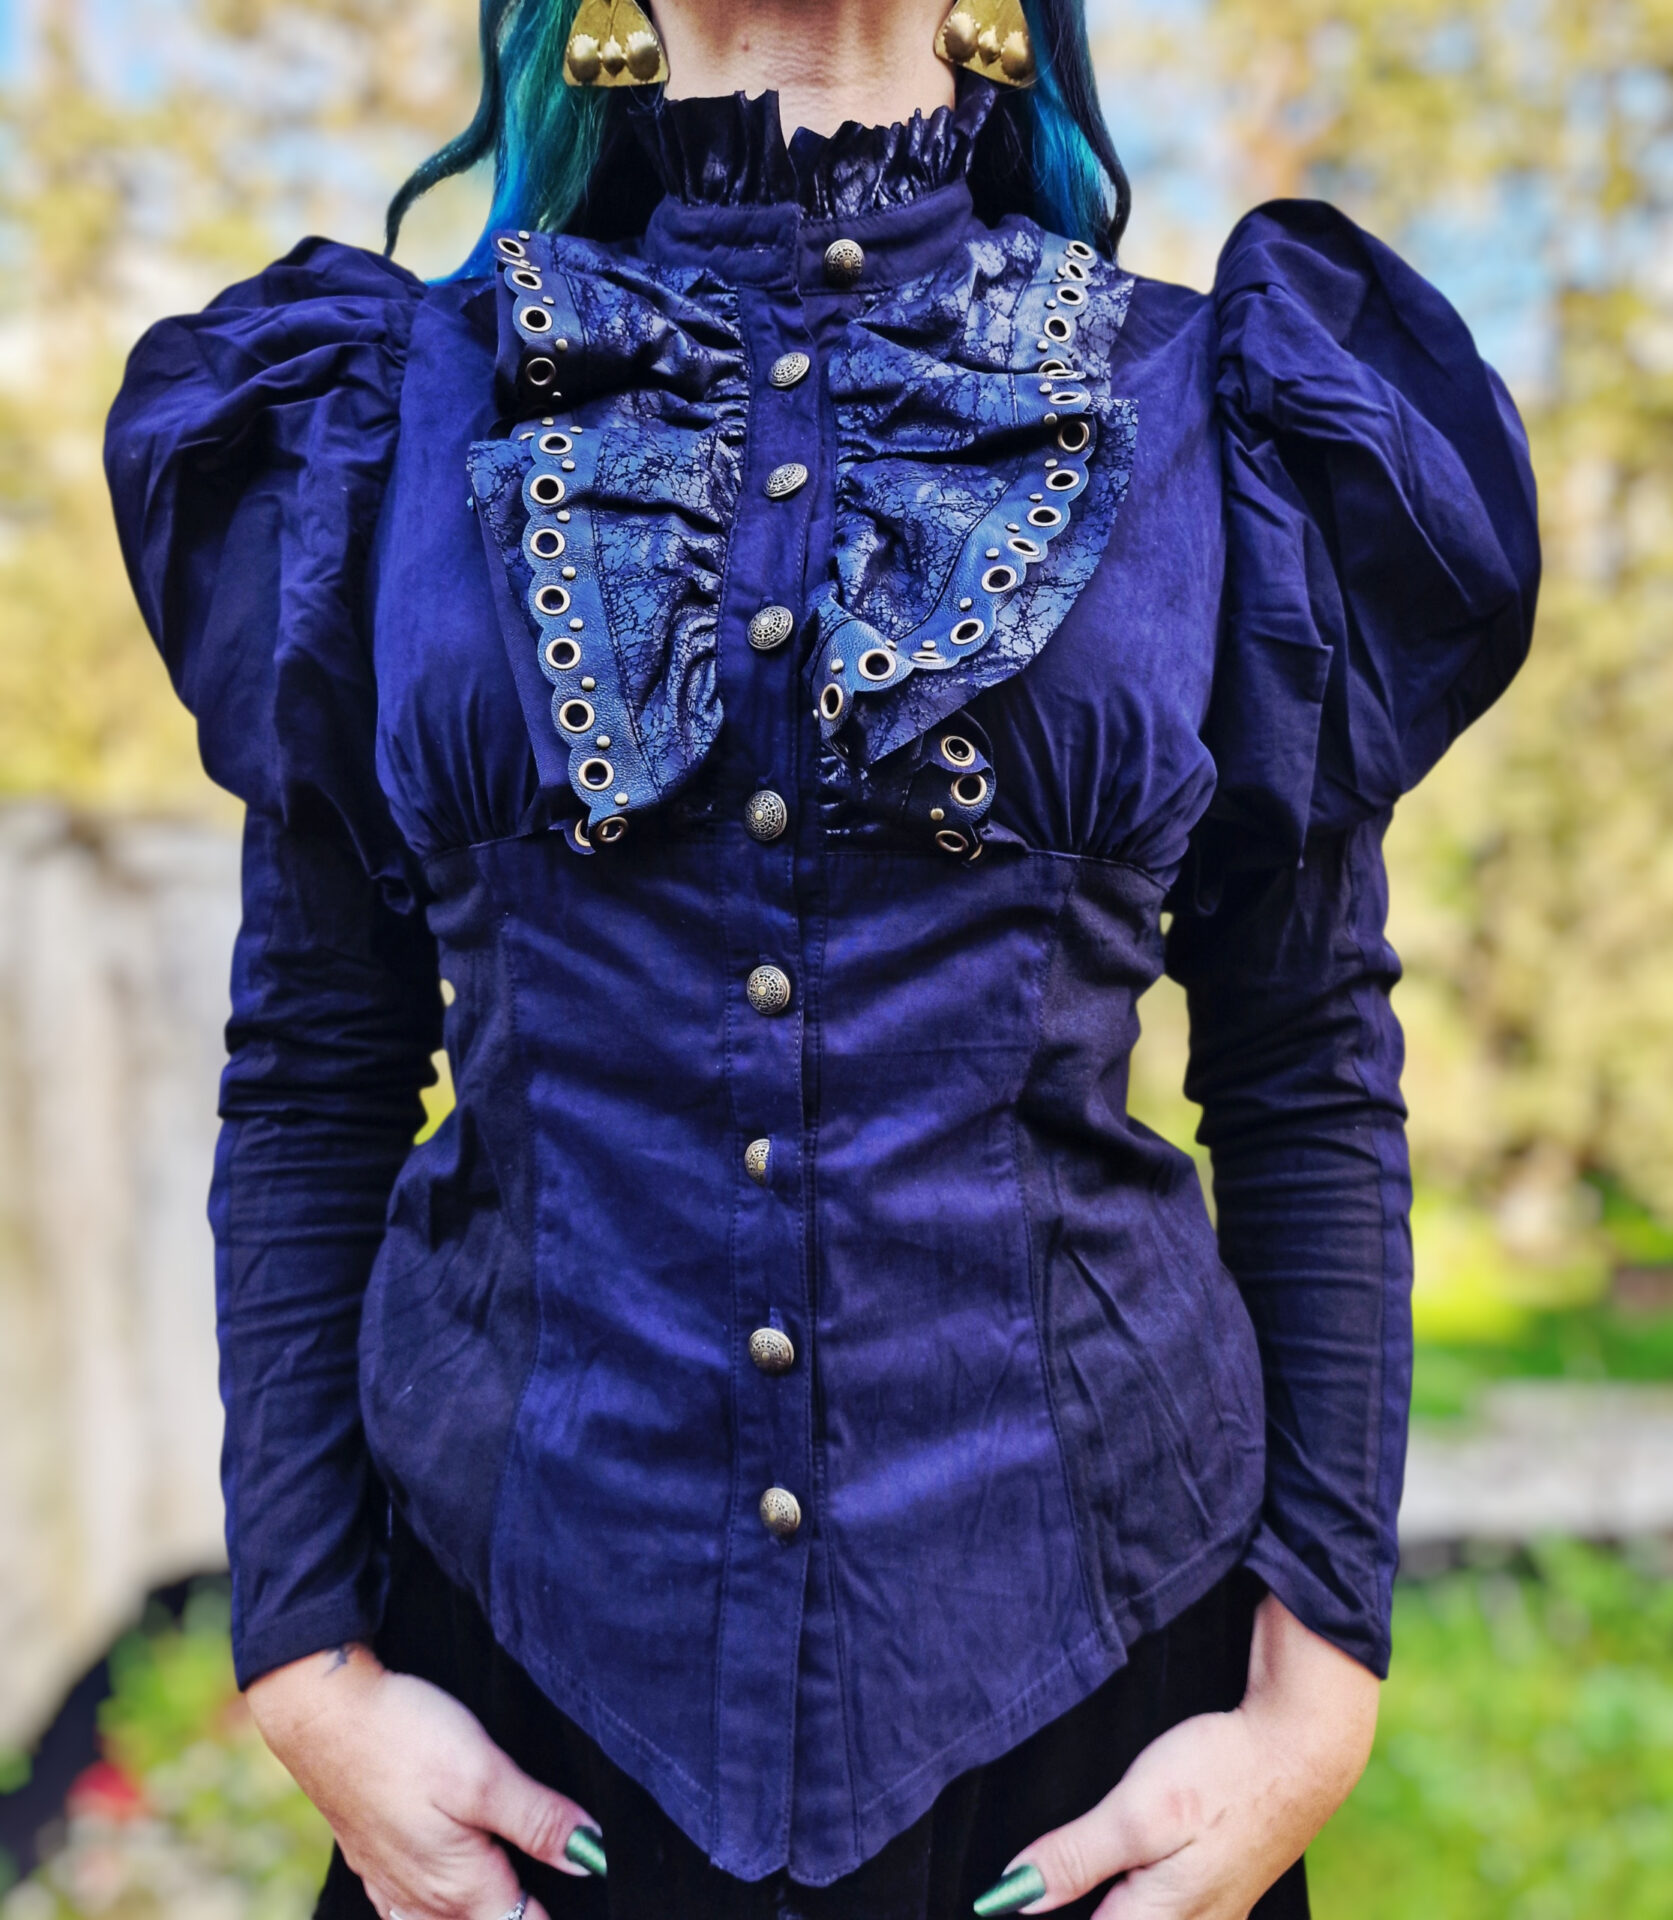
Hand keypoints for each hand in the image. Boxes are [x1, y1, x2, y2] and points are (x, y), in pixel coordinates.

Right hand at [247, 1643, 601, 1919]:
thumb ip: (539, 1821)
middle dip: (527, 1910)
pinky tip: (459, 1879)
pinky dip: (448, 1907)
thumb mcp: (485, 1775)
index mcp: (463, 1890)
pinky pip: (418, 1911)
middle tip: (556, 1871)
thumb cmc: (405, 1738)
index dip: (564, 1907)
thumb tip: (591, 1857)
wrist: (323, 1716)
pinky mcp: (377, 1866)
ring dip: (488, 1909)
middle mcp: (427, 1905)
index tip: (593, 1883)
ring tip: (516, 1881)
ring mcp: (395, 1889)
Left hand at [981, 1595, 1377, 1917]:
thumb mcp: (1139, 1809)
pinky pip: (1165, 1915)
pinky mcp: (1221, 1894)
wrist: (1301, 1750)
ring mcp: (1210, 1916)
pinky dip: (1133, 1902)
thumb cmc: (1221, 1773)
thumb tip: (1015, 1896)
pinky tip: (1119, 1880)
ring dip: (1104, 1905)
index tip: (998, 1903)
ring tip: (1062, 1877)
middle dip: (1071, 1905)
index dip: (1035, 1914)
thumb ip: (1078, 1857)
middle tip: (1023, 1888)